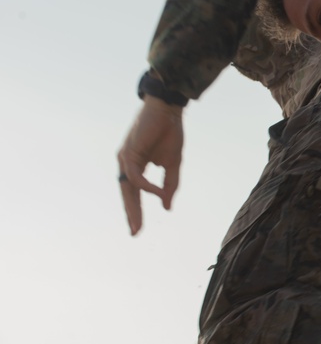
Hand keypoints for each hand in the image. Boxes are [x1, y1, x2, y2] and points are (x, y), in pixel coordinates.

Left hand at [117, 95, 183, 234]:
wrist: (168, 110)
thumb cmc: (170, 134)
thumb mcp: (173, 165)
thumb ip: (170, 185)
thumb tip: (167, 207)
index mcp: (135, 166)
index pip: (133, 193)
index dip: (136, 210)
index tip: (139, 230)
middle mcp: (126, 163)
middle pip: (127, 193)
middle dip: (131, 214)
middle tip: (134, 232)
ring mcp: (125, 158)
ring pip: (126, 188)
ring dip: (133, 207)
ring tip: (138, 224)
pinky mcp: (129, 152)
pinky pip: (135, 176)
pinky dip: (146, 186)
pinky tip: (157, 193)